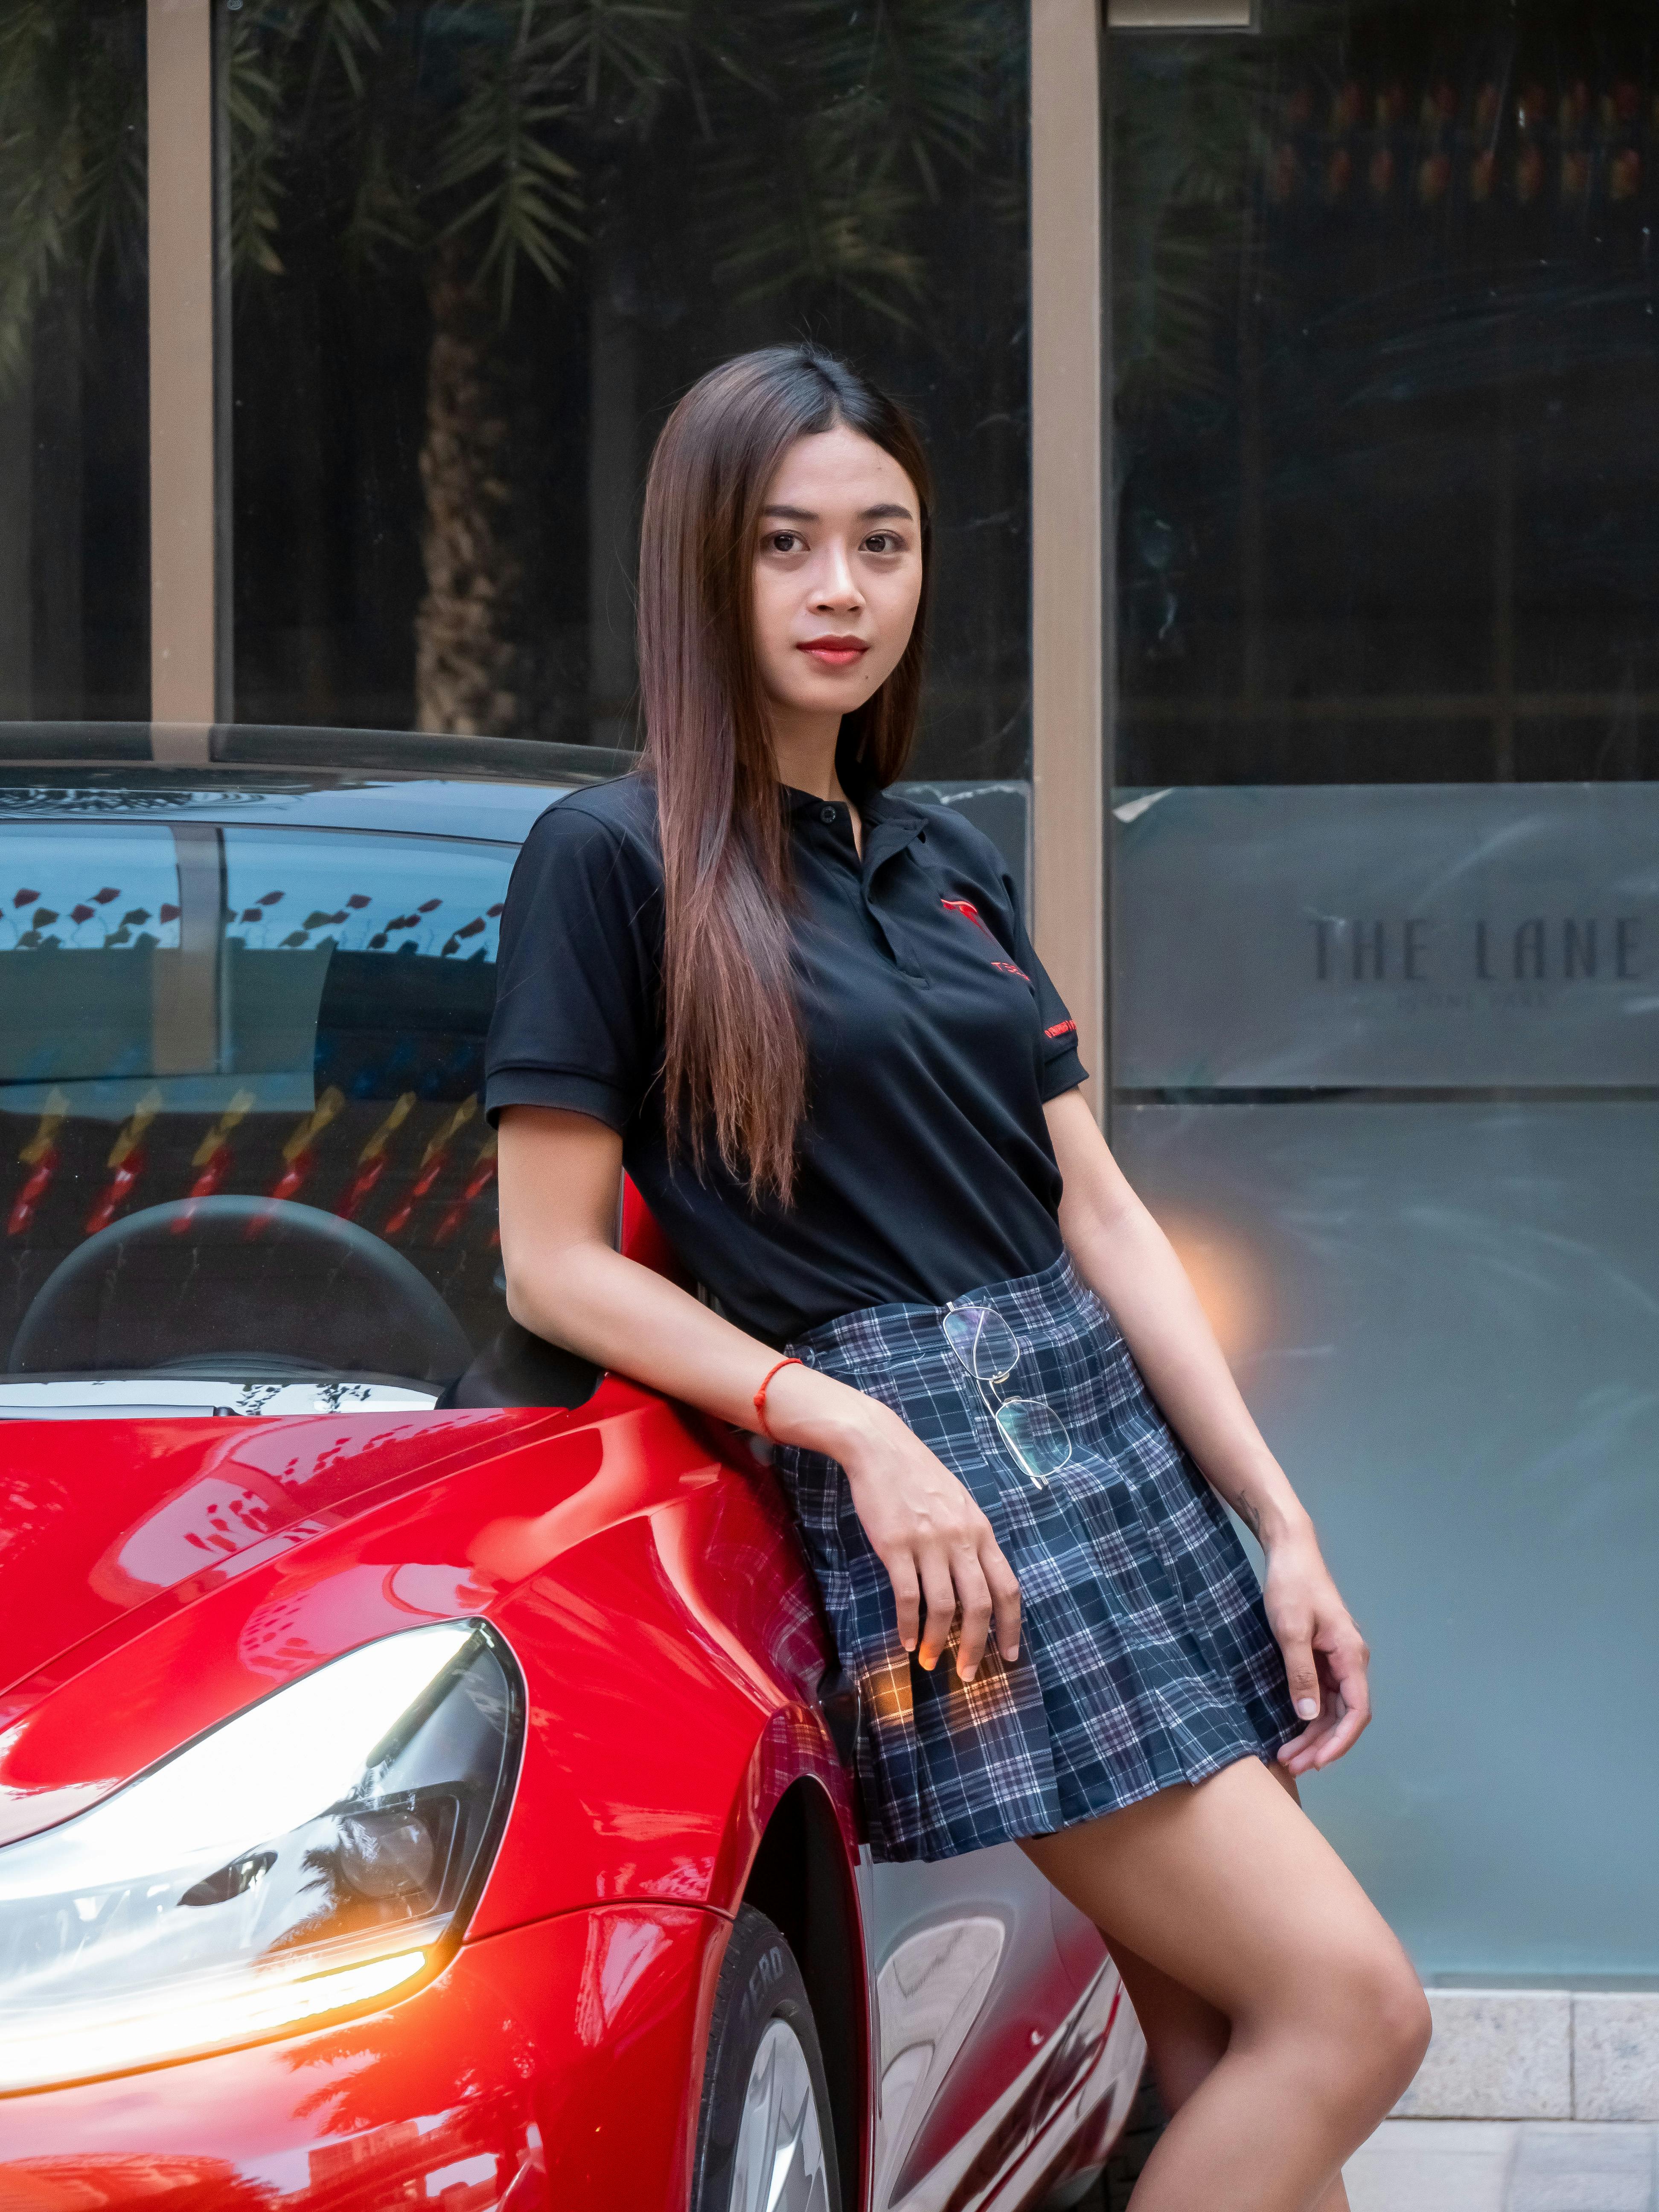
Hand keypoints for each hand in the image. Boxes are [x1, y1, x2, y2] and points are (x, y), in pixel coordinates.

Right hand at [767, 1367, 1020, 1681]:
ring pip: (943, 1606)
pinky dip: (909, 1625)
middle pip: (980, 1605)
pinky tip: (907, 1641)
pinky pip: (907, 1596)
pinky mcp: (896, 1544)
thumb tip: (978, 1583)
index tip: (1009, 1656)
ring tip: (931, 1661)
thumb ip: (971, 1540)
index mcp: (980, 1530)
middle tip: (969, 1674)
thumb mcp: (958, 1504)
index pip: (1008, 1586)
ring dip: (938, 1642)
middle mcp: (961, 1538)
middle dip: (977, 1646)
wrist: (880, 1446)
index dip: (1012, 1626)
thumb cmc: (918, 1476)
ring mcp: (928, 1542)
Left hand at [1263, 1531, 1370, 1775]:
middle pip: (1343, 1716)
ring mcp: (1336, 1661)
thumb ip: (1301, 1673)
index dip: (1340, 1742)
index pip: (1357, 1711)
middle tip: (1293, 1766)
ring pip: (1331, 1710)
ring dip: (1312, 1735)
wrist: (1289, 1553)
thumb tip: (1309, 1715)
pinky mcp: (1321, 1657)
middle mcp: (1350, 1662)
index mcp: (1351, 1656)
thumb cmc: (1292, 1586)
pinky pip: (1320, 1695)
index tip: (1318, 1762)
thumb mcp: (1291, 1630)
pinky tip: (1291, 1731)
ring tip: (1288, 1757)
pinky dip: (1308, 1716)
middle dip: (1321, 1745)